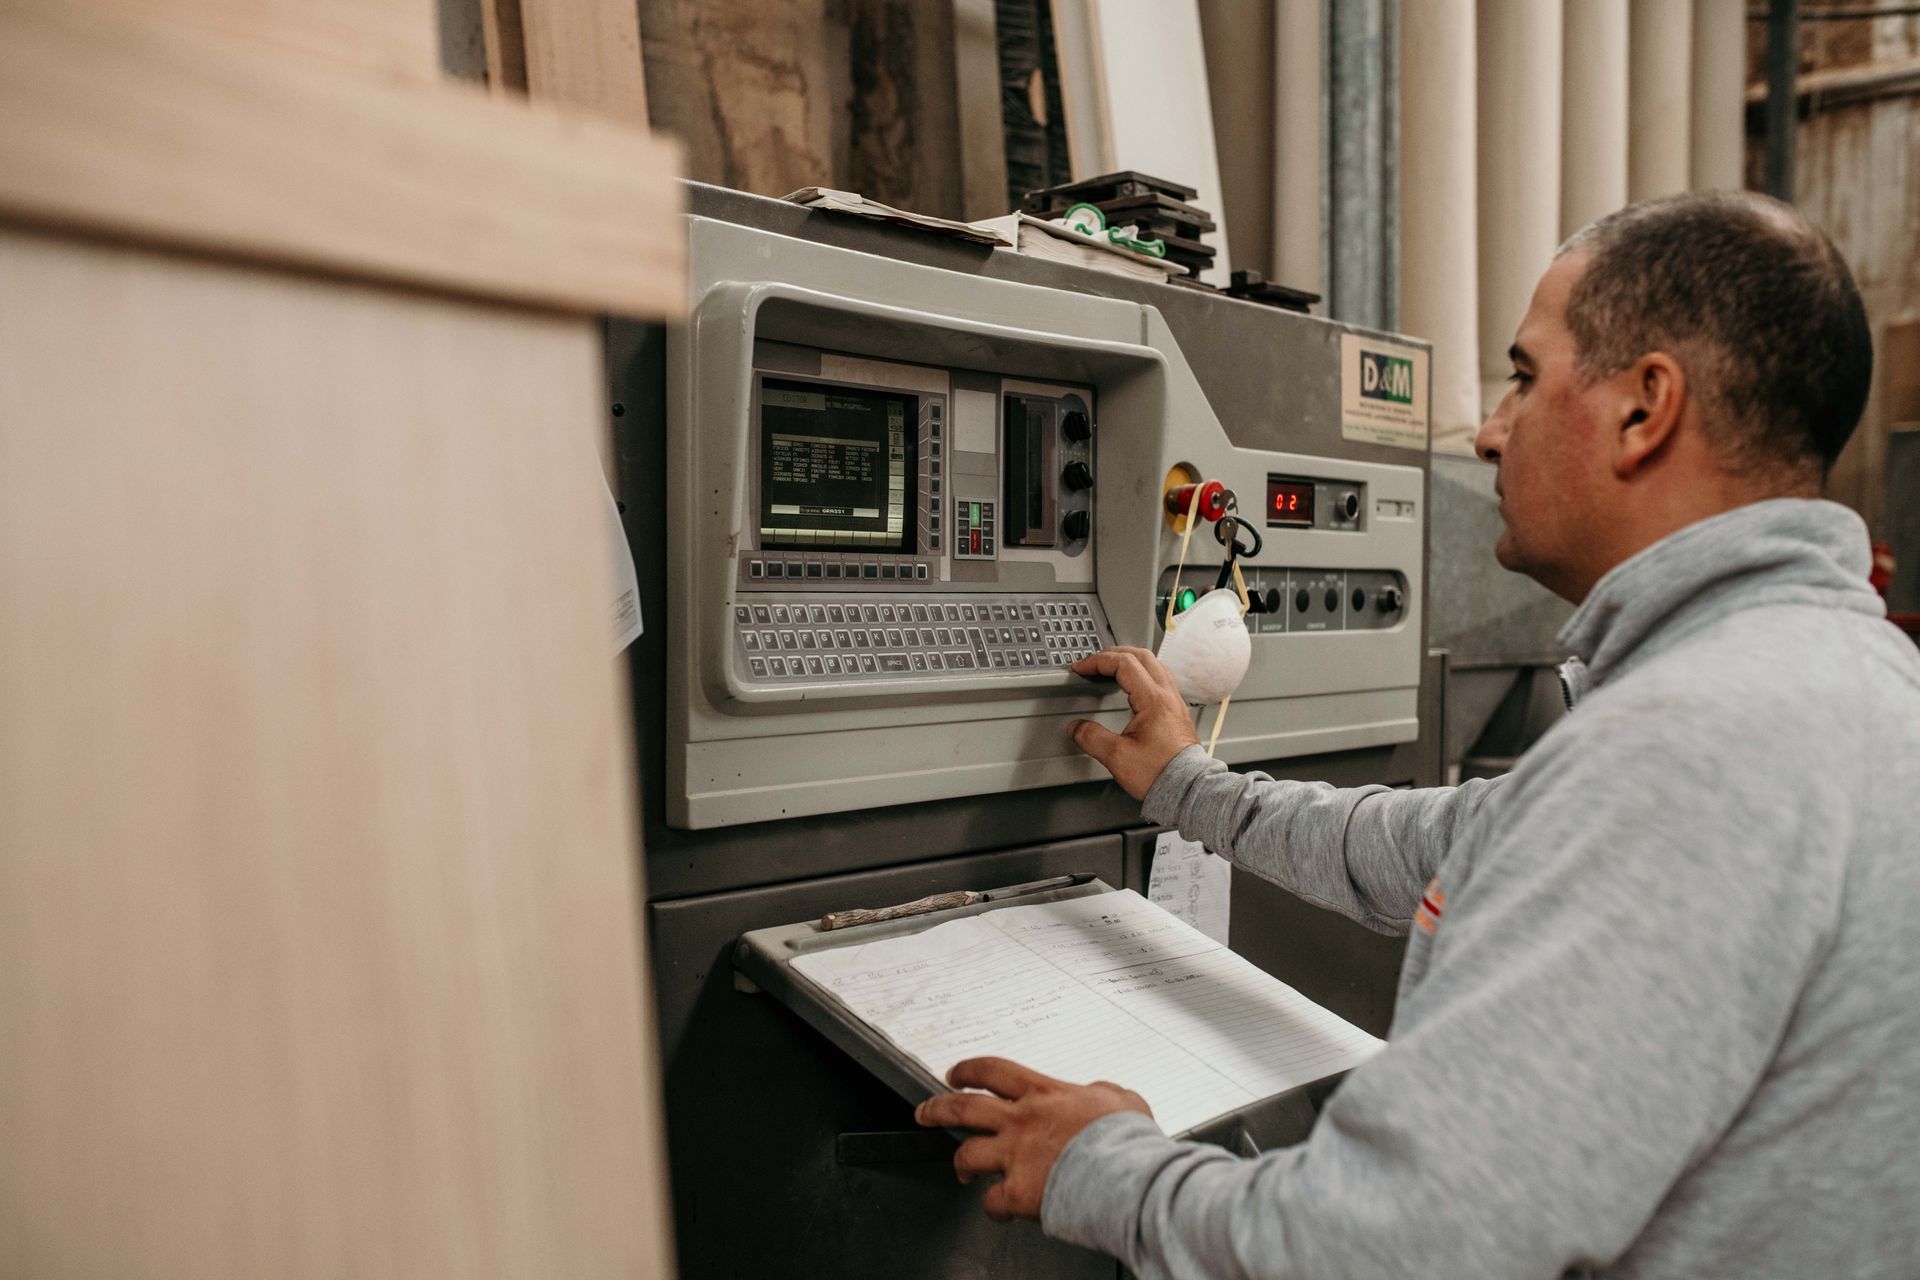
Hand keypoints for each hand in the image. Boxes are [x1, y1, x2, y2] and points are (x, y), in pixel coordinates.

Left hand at [915, 1057, 1151, 1220]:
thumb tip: (1097, 1095)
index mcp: (1043, 1094)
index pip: (993, 1071)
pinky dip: (992, 1207)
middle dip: (938, 1108)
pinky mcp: (1017, 1194)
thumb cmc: (1129, 1140)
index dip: (969, 1070)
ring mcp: (1015, 1158)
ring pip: (967, 1154)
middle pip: (963, 1108)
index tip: (957, 1074)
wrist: (1129, 1178)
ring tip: (961, 1169)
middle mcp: (1021, 1122)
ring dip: (960, 1162)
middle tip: (926, 1111)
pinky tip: (998, 1210)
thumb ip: (1099, 1093)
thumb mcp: (1119, 1097)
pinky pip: (991, 1202)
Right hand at [1068, 646, 1198, 799]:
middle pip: (1141, 656)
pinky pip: (1161, 680)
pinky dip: (1143, 674)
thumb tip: (1077, 728)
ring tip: (1112, 669)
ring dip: (1130, 661)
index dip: (1098, 661)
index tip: (1082, 668)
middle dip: (1113, 654)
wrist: (1187, 790)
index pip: (1123, 664)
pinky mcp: (1177, 713)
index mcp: (1153, 700)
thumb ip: (1092, 738)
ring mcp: (1175, 703)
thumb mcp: (1117, 757)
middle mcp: (1167, 696)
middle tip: (1094, 662)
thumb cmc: (1161, 774)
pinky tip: (1134, 687)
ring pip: (1154, 665)